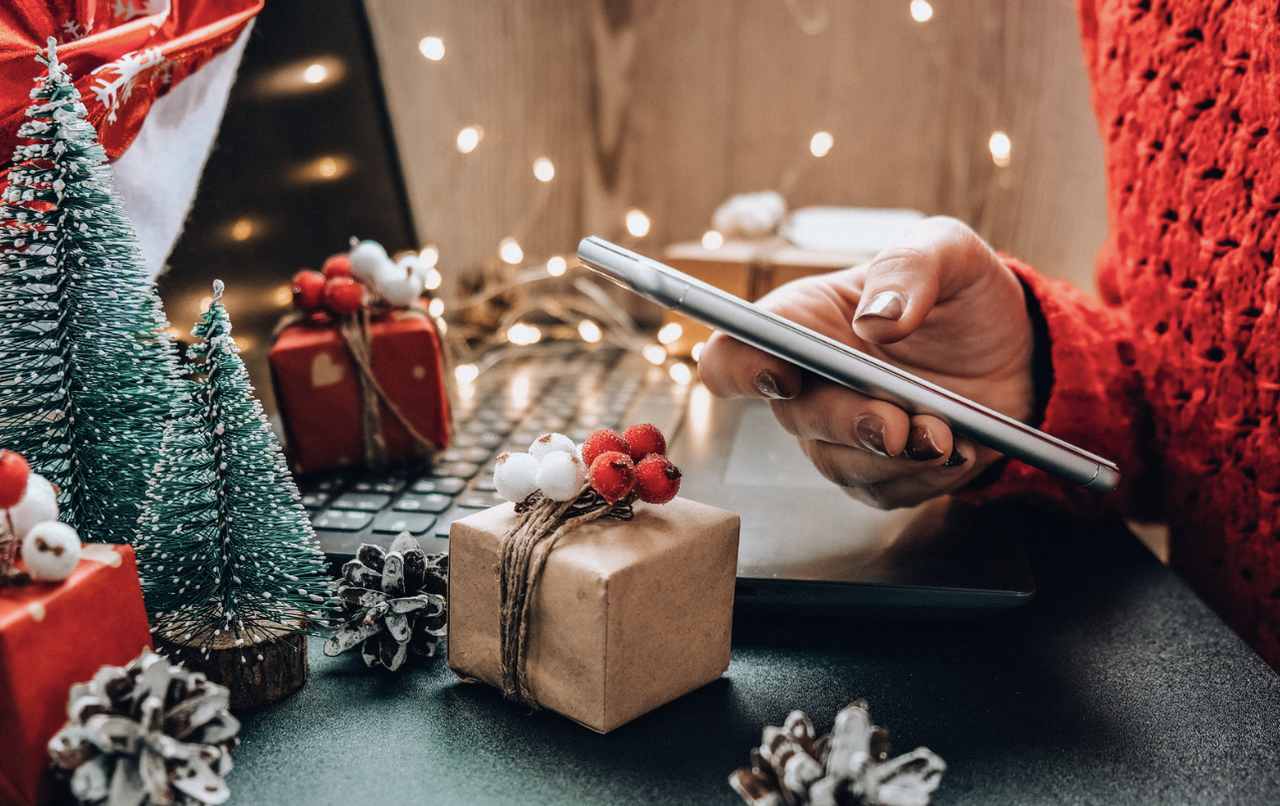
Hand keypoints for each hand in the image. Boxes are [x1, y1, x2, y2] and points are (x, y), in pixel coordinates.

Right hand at [697, 217, 1035, 508]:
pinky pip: (884, 492)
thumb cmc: (961, 292)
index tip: (786, 377)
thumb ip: (910, 267)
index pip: (734, 352)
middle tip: (894, 426)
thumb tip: (877, 319)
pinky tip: (960, 450)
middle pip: (794, 417)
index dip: (741, 370)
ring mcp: (840, 432)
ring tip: (945, 436)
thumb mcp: (948, 250)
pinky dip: (924, 478)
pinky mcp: (878, 472)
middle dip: (846, 424)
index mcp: (803, 322)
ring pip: (839, 464)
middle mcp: (808, 382)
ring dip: (892, 459)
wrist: (1014, 348)